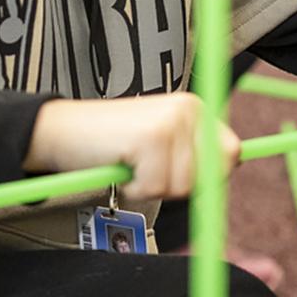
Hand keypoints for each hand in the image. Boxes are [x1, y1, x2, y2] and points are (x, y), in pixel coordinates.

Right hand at [29, 92, 240, 202]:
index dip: (210, 175)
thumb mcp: (163, 144)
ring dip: (154, 186)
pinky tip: (121, 165)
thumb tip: (231, 169)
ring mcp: (170, 122)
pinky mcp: (151, 138)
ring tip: (133, 165)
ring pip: (183, 185)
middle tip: (149, 168)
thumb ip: (195, 154)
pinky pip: (156, 187)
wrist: (64, 132)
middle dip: (179, 184)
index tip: (178, 173)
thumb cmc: (112, 143)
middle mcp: (188, 109)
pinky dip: (136, 187)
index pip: (232, 152)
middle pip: (211, 174)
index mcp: (195, 108)